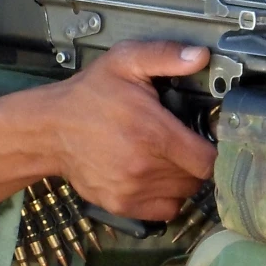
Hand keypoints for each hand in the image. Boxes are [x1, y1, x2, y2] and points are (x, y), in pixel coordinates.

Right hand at [0, 40, 215, 221]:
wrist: (49, 130)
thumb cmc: (89, 95)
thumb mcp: (125, 62)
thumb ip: (165, 56)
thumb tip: (200, 56)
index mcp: (154, 134)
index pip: (209, 160)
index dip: (216, 150)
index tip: (209, 138)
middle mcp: (145, 167)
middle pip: (198, 178)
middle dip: (197, 160)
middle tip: (184, 142)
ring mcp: (133, 190)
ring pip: (184, 194)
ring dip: (183, 178)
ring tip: (168, 157)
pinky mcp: (122, 205)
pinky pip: (166, 210)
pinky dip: (168, 196)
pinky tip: (157, 175)